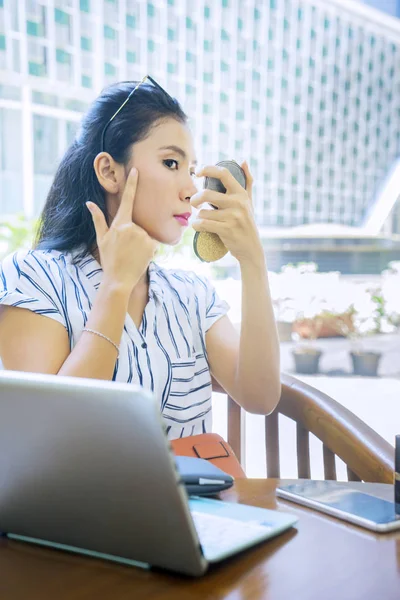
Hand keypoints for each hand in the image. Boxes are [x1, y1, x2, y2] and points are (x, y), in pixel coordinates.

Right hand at [86, 168, 157, 293]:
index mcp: (119, 223)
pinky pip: (152, 242)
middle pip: (137, 224)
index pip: (127, 199)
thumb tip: (89, 203)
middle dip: (133, 235)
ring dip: (141, 243)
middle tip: (126, 250)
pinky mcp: (152, 245)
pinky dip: (148, 249)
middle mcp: (132, 227)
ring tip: (132, 254)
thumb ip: (98, 219)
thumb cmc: (109, 259)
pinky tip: (140, 257)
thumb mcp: (101, 238)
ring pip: (145, 234)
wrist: (118, 279)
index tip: (136, 170)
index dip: (132, 184)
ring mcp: (143, 236)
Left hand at [191, 161, 263, 264]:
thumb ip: (247, 181)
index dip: (208, 169)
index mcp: (241, 193)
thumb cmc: (247, 222)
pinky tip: (198, 226)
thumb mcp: (249, 201)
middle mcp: (238, 203)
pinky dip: (197, 225)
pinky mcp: (227, 230)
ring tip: (202, 219)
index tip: (199, 172)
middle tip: (194, 203)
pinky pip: (203, 224)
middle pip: (206, 194)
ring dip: (198, 217)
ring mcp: (233, 217)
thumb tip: (243, 161)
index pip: (224, 174)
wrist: (251, 248)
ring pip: (203, 212)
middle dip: (195, 199)